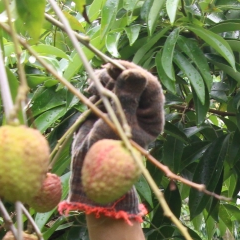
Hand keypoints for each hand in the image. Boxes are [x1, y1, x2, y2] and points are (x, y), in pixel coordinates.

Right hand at [59, 61, 164, 221]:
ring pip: (120, 79)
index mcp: (152, 118)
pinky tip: (90, 92)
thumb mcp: (118, 127)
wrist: (86, 170)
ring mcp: (124, 106)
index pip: (151, 87)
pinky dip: (98, 84)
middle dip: (119, 73)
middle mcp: (141, 110)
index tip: (118, 69)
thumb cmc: (107, 156)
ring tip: (95, 89)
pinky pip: (106, 85)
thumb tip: (135, 73)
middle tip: (104, 71)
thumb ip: (126, 100)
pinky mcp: (108, 105)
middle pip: (135, 79)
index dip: (136, 73)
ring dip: (107, 78)